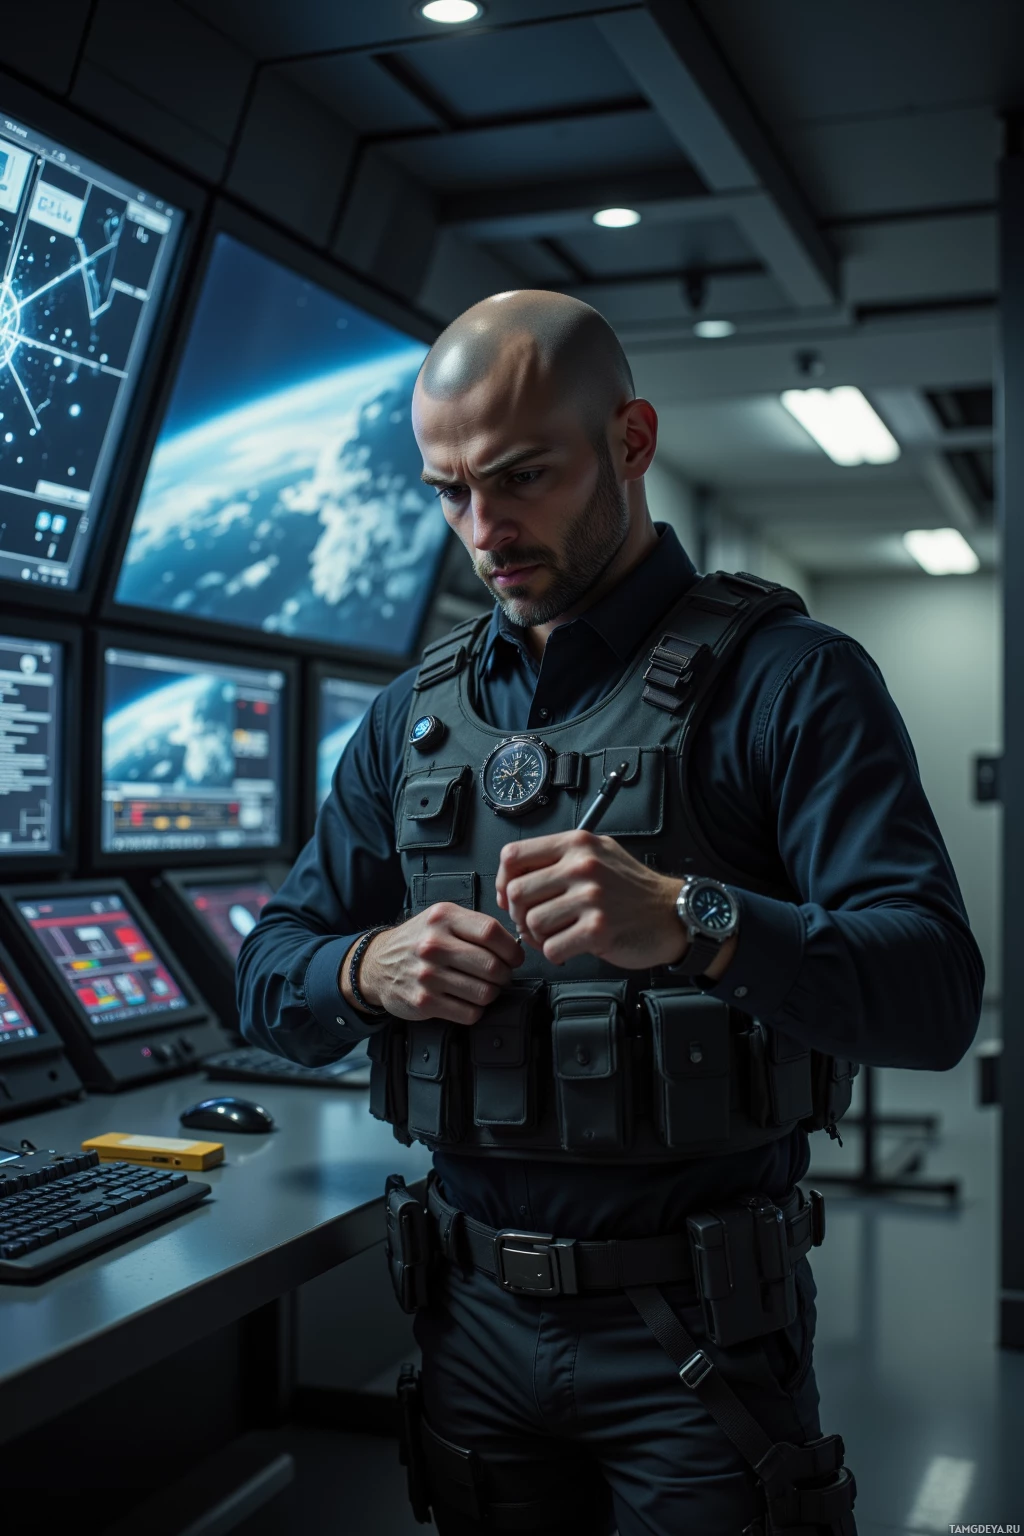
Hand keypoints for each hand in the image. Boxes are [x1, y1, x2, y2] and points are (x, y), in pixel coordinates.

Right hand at [341, 904, 522, 1025]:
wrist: (377, 964)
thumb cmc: (418, 940)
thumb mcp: (442, 918)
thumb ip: (475, 925)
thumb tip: (515, 944)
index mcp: (443, 918)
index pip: (491, 932)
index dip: (511, 949)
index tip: (514, 957)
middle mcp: (434, 945)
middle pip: (492, 966)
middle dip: (504, 975)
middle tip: (500, 975)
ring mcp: (427, 975)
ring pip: (485, 993)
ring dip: (490, 993)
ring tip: (481, 987)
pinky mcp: (424, 1002)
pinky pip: (470, 1013)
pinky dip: (475, 1010)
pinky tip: (466, 1000)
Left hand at [498, 831, 729, 973]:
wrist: (673, 913)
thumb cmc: (633, 887)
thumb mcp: (598, 852)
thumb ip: (558, 858)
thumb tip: (513, 879)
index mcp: (577, 844)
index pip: (513, 855)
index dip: (504, 880)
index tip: (511, 896)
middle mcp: (582, 866)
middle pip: (517, 893)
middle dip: (518, 914)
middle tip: (533, 923)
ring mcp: (591, 898)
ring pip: (531, 923)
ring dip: (537, 937)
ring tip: (555, 935)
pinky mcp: (599, 930)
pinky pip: (552, 948)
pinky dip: (555, 953)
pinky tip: (569, 947)